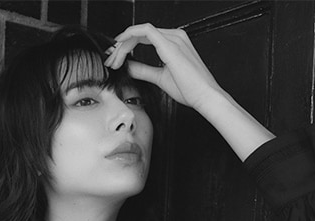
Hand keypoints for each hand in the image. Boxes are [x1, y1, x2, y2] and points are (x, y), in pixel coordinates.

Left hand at [104, 24, 223, 110]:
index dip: (127, 46)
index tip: (116, 58)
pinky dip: (129, 37)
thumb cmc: (190, 89)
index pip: (145, 37)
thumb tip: (129, 67)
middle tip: (110, 60)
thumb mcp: (160, 78)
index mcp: (174, 42)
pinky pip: (144, 31)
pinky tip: (120, 48)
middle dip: (121, 47)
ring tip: (113, 59)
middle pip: (140, 33)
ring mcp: (173, 37)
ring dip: (122, 45)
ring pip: (139, 32)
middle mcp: (174, 36)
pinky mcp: (169, 43)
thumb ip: (144, 70)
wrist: (205, 96)